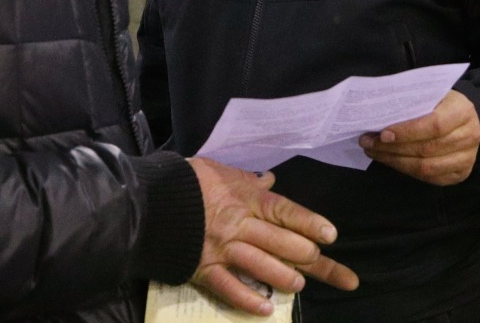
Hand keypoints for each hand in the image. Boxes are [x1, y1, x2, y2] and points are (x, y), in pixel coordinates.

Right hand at [188, 157, 358, 315]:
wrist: (148, 200)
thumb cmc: (188, 182)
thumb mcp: (220, 171)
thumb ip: (247, 180)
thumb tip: (270, 179)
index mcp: (245, 198)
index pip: (284, 210)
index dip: (309, 223)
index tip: (330, 234)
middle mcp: (238, 224)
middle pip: (280, 242)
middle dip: (304, 254)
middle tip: (316, 259)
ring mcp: (222, 249)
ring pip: (262, 266)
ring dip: (284, 277)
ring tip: (297, 284)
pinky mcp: (204, 269)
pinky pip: (230, 288)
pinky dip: (249, 300)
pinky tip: (267, 308)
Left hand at [359, 90, 479, 185]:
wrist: (462, 118)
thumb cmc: (439, 102)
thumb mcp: (429, 94)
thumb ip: (410, 103)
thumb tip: (377, 114)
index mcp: (463, 110)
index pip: (435, 125)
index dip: (407, 132)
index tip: (383, 134)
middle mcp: (470, 135)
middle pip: (428, 149)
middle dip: (393, 148)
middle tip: (368, 143)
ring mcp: (468, 157)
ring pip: (427, 167)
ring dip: (395, 161)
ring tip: (374, 152)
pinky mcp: (461, 173)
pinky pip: (430, 178)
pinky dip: (406, 170)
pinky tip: (390, 160)